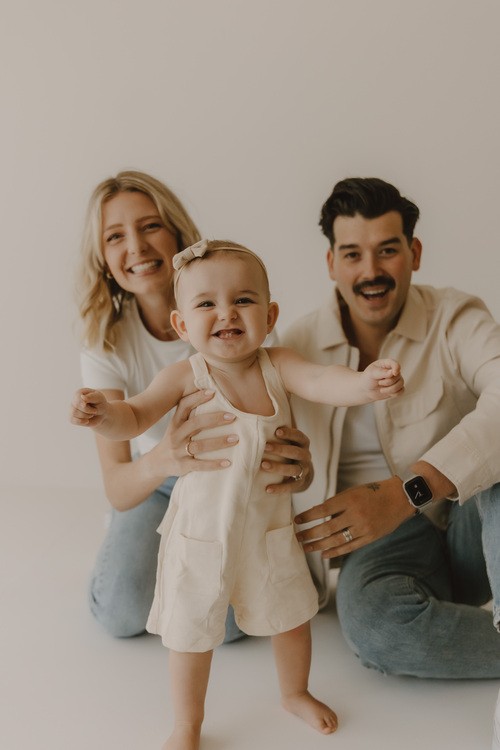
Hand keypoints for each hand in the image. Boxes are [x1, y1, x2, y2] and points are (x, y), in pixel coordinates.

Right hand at [70, 387, 107, 427]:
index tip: (94, 406)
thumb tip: (82, 397)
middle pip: (76, 406)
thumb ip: (91, 397)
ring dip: (86, 416)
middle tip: (95, 411)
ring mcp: (72, 408)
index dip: (87, 405)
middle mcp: (74, 400)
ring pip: (74, 413)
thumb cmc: (100, 404)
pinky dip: (81, 422)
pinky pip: (72, 420)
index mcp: (80, 392)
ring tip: (91, 414)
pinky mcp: (72, 417)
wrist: (101, 415)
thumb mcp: (99, 399)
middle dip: (88, 410)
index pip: (78, 398)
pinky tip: (87, 420)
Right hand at [148, 389, 238, 477]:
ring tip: (235, 439)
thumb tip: (213, 397)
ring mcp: (178, 451)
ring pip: (200, 445)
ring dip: (219, 442)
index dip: (197, 398)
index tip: (213, 392)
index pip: (184, 406)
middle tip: (232, 417)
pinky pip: (200, 465)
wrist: (156, 464)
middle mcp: (176, 435)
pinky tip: (228, 462)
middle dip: (214, 419)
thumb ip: (191, 416)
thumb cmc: (174, 440)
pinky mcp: (182, 466)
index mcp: (175, 423)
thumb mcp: (177, 426)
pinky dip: (214, 464)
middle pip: (195, 424)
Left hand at [261, 426, 313, 493]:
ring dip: (278, 467)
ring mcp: (304, 470)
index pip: (299, 436)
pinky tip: (268, 489)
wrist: (299, 472)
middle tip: (265, 447)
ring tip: (263, 465)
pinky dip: (279, 488)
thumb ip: (275, 435)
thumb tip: (250, 428)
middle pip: (296, 452)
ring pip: (293, 469)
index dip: (289, 434)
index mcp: (303, 443)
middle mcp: (306, 456)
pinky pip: (291, 486)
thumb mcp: (286, 441)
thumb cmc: (286, 451)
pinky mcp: (300, 483)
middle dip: (280, 449)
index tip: (277, 432)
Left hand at [295, 476, 414, 557]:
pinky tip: (324, 554)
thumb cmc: (373, 492)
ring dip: (319, 545)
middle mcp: (356, 514)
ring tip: (306, 547)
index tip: (297, 520)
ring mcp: (363, 528)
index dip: (307, 516)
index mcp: (349, 499)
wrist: (400, 498)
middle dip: (309, 534)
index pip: (322, 510)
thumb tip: (316, 515)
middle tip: (297, 537)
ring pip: (336, 540)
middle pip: (327, 528)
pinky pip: (349, 547)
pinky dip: (335, 552)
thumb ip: (337, 504)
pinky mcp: (370, 537)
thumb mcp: (353, 492)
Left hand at [364, 359, 403, 399]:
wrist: (366, 389)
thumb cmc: (368, 379)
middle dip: (388, 382)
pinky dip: (394, 394)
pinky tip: (386, 392)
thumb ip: (382, 372)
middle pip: (398, 376)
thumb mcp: (371, 373)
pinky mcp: (397, 388)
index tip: (394, 373)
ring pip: (400, 384)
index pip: (395, 364)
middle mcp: (393, 370)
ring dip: (390, 389)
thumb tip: (392, 372)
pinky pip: (401, 391)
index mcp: (386, 363)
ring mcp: (396, 379)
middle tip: (379, 383)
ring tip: (381, 390)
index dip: (396, 368)